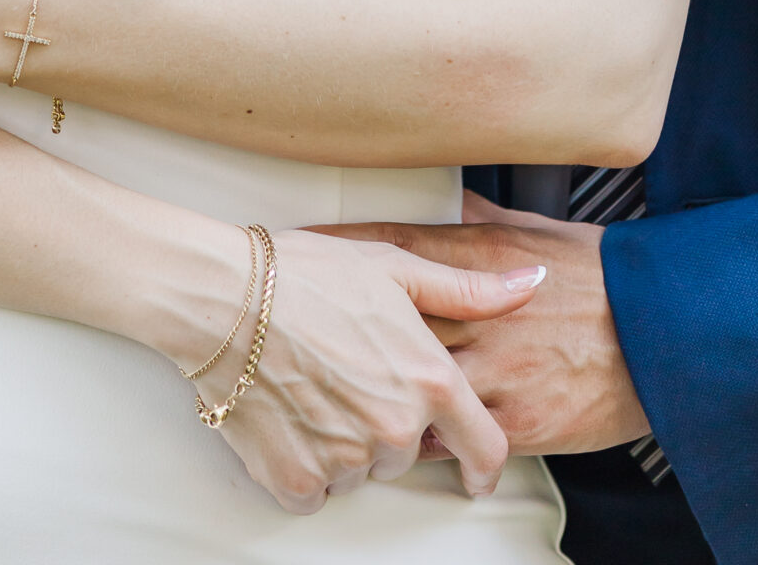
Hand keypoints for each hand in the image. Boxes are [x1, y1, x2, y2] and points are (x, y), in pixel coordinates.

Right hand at [202, 228, 548, 511]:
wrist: (225, 298)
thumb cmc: (309, 273)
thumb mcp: (397, 266)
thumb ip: (470, 289)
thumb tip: (532, 284)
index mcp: (429, 378)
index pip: (485, 447)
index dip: (486, 466)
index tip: (478, 475)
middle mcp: (395, 428)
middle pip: (408, 451)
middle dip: (387, 423)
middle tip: (350, 374)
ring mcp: (346, 459)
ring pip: (360, 469)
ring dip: (345, 443)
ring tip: (313, 385)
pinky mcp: (297, 480)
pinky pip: (315, 490)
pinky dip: (303, 463)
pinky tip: (288, 415)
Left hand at [322, 193, 648, 454]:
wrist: (660, 330)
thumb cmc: (596, 276)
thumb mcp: (535, 231)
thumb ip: (477, 219)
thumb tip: (438, 191)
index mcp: (482, 257)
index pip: (391, 250)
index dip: (336, 254)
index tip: (293, 255)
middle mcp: (480, 312)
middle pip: (387, 322)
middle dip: (340, 329)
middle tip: (294, 331)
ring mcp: (495, 369)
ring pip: (408, 387)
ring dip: (373, 395)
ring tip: (335, 398)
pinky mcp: (515, 421)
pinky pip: (448, 440)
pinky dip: (418, 441)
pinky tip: (394, 443)